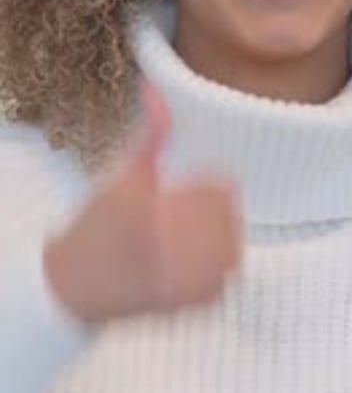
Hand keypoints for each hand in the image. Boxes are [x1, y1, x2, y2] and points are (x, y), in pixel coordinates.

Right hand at [44, 79, 241, 322]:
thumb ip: (151, 133)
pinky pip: (229, 273)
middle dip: (208, 209)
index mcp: (155, 209)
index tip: (175, 195)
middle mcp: (174, 247)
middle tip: (174, 218)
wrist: (76, 288)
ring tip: (181, 239)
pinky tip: (184, 263)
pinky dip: (213, 266)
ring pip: (234, 242)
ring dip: (215, 236)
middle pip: (230, 212)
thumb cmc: (100, 226)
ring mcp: (189, 279)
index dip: (202, 186)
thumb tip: (155, 89)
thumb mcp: (125, 173)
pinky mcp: (197, 302)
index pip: (223, 187)